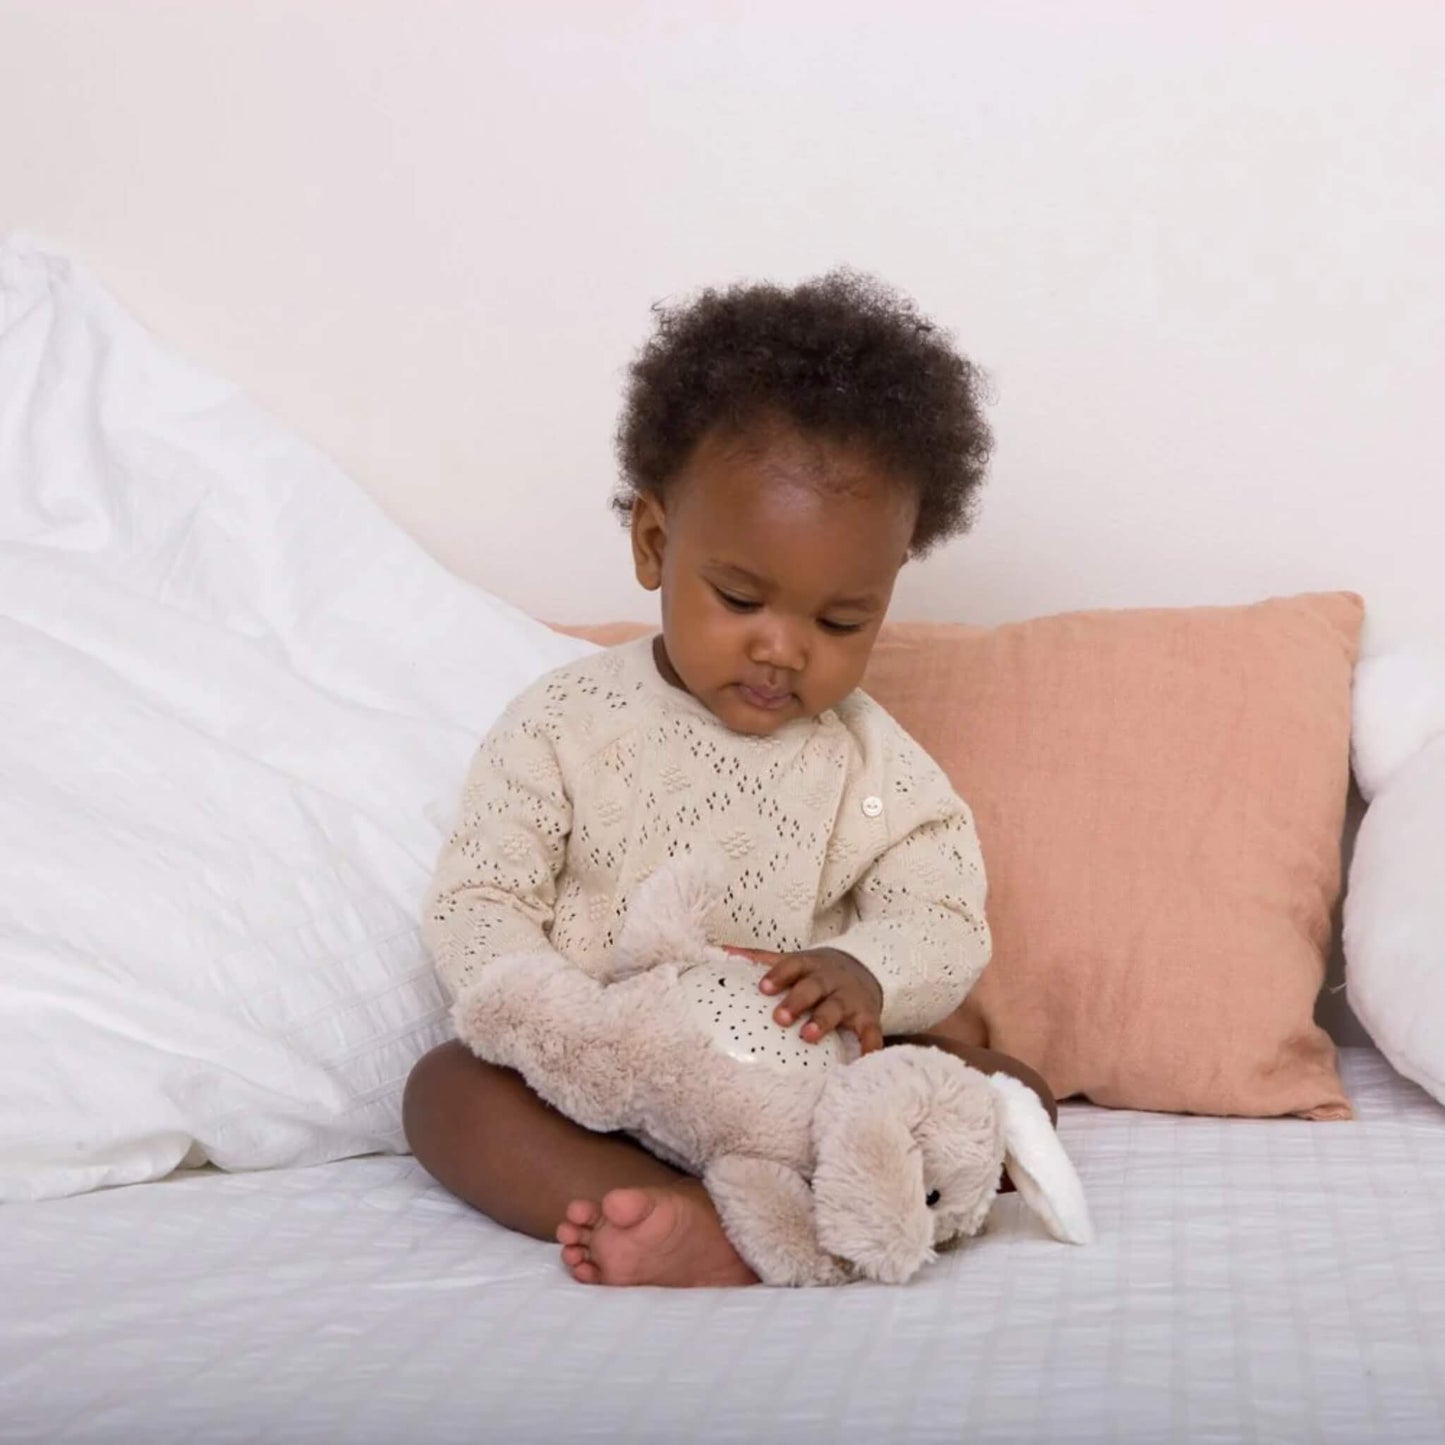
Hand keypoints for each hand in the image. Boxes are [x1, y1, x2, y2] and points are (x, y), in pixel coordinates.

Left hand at [723, 946, 883, 1053]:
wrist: (864, 967)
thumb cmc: (817, 972)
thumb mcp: (793, 961)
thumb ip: (759, 958)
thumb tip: (721, 950)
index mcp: (808, 965)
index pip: (792, 966)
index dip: (778, 975)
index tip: (763, 987)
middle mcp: (829, 979)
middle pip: (813, 986)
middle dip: (797, 1000)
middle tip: (779, 1018)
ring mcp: (849, 997)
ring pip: (837, 1007)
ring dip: (823, 1021)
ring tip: (808, 1036)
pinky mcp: (868, 1015)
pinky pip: (871, 1031)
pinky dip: (869, 1045)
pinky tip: (864, 1060)